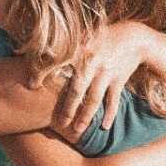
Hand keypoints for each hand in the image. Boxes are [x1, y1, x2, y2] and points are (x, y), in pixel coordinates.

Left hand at [49, 22, 152, 143]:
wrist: (135, 37)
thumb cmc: (103, 37)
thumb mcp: (84, 34)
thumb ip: (66, 44)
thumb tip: (42, 47)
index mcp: (80, 49)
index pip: (57, 62)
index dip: (42, 72)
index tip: (31, 84)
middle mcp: (92, 63)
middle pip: (77, 89)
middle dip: (67, 108)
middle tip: (58, 123)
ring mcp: (107, 73)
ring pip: (94, 99)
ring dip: (86, 116)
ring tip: (77, 130)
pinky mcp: (119, 80)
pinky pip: (113, 100)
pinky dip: (110, 114)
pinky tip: (104, 127)